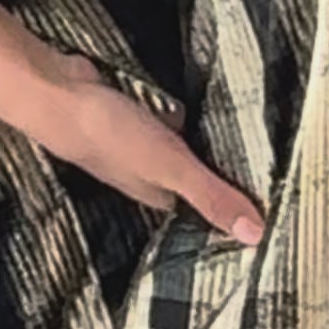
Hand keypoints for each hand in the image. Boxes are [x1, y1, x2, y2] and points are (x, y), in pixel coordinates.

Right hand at [33, 61, 264, 241]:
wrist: (56, 91)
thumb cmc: (110, 134)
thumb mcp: (170, 166)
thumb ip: (211, 196)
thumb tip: (255, 237)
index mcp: (158, 195)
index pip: (202, 211)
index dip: (231, 209)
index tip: (271, 207)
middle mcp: (147, 174)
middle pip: (193, 178)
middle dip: (222, 173)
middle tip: (272, 166)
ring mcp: (135, 144)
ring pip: (180, 148)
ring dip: (205, 141)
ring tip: (254, 134)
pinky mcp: (130, 114)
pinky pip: (165, 119)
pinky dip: (183, 114)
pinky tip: (209, 102)